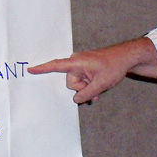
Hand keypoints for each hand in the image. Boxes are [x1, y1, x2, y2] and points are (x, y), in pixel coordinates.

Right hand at [28, 38, 156, 103]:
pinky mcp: (86, 69)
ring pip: (77, 84)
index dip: (42, 69)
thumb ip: (86, 93)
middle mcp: (76, 63)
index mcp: (77, 62)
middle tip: (96, 88)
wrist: (126, 57)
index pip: (56, 66)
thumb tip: (76, 99)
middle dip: (82, 88)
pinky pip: (82, 81)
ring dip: (87, 88)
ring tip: (100, 88)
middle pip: (70, 82)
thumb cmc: (114, 66)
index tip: (30, 70)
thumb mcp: (101, 83)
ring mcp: (81, 66)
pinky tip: (98, 89)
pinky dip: (89, 86)